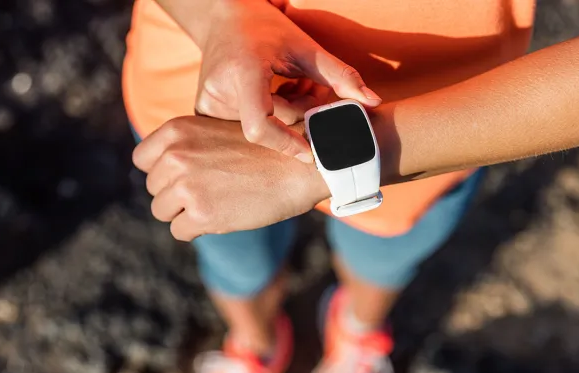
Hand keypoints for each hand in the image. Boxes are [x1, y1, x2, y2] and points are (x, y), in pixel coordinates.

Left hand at [132, 116, 330, 240]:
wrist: (302, 165)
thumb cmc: (265, 150)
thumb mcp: (215, 133)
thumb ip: (186, 148)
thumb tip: (162, 176)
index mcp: (176, 131)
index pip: (141, 160)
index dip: (161, 173)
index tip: (183, 178)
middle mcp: (176, 156)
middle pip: (153, 189)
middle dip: (176, 195)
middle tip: (210, 192)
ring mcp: (187, 186)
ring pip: (162, 211)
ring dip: (185, 213)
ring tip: (217, 203)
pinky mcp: (202, 215)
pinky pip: (180, 231)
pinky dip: (198, 229)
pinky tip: (222, 216)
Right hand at [193, 0, 380, 158]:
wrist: (222, 14)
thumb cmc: (265, 27)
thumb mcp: (305, 46)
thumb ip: (341, 75)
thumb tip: (373, 102)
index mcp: (242, 72)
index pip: (260, 126)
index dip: (286, 143)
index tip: (309, 152)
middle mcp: (219, 90)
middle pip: (268, 124)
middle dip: (297, 115)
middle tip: (312, 91)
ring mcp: (208, 103)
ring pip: (259, 126)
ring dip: (284, 113)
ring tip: (291, 85)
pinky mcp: (204, 110)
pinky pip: (244, 124)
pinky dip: (267, 113)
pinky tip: (274, 91)